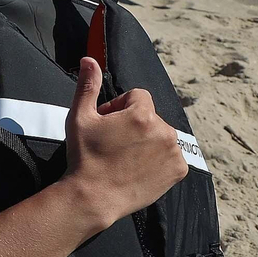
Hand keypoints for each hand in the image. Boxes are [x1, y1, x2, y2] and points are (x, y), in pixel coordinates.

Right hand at [64, 57, 187, 229]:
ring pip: (160, 135)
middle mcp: (164, 131)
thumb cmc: (84, 156)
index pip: (137, 96)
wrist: (93, 196)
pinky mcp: (178, 171)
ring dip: (145, 140)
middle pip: (149, 116)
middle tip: (111, 142)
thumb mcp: (79, 117)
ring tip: (123, 157)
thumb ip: (87, 85)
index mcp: (141, 114)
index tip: (105, 124)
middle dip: (132, 124)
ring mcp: (174, 153)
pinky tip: (137, 167)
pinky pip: (171, 155)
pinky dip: (157, 158)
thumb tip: (89, 59)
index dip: (118, 107)